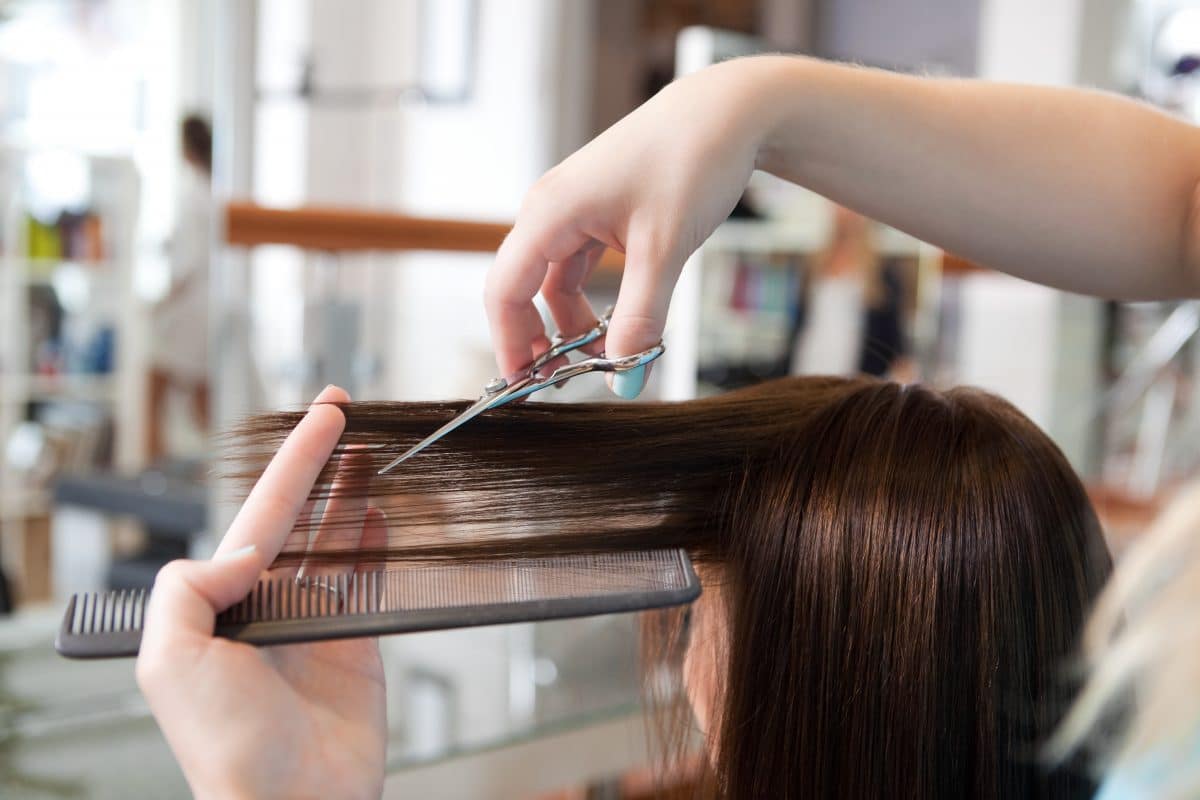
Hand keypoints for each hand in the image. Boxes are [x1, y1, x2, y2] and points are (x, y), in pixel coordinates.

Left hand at [136, 385, 387, 799]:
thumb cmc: (227, 750)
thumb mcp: (169, 661)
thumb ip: (189, 588)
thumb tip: (243, 549)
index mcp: (223, 601)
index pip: (261, 513)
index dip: (293, 460)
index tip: (322, 416)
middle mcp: (269, 603)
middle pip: (299, 515)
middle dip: (319, 462)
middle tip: (342, 412)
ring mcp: (316, 621)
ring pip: (336, 538)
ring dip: (351, 492)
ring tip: (369, 451)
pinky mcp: (358, 642)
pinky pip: (370, 577)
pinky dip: (376, 541)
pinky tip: (380, 513)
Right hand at [485, 59, 774, 396]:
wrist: (728, 112)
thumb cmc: (691, 160)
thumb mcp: (664, 250)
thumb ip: (641, 319)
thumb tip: (625, 382)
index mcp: (550, 211)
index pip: (505, 290)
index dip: (509, 343)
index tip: (523, 388)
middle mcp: (550, 209)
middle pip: (523, 288)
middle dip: (540, 339)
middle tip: (566, 382)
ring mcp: (573, 210)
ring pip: (555, 282)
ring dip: (572, 323)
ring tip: (607, 357)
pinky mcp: (598, 213)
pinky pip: (579, 268)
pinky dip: (593, 301)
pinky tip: (620, 323)